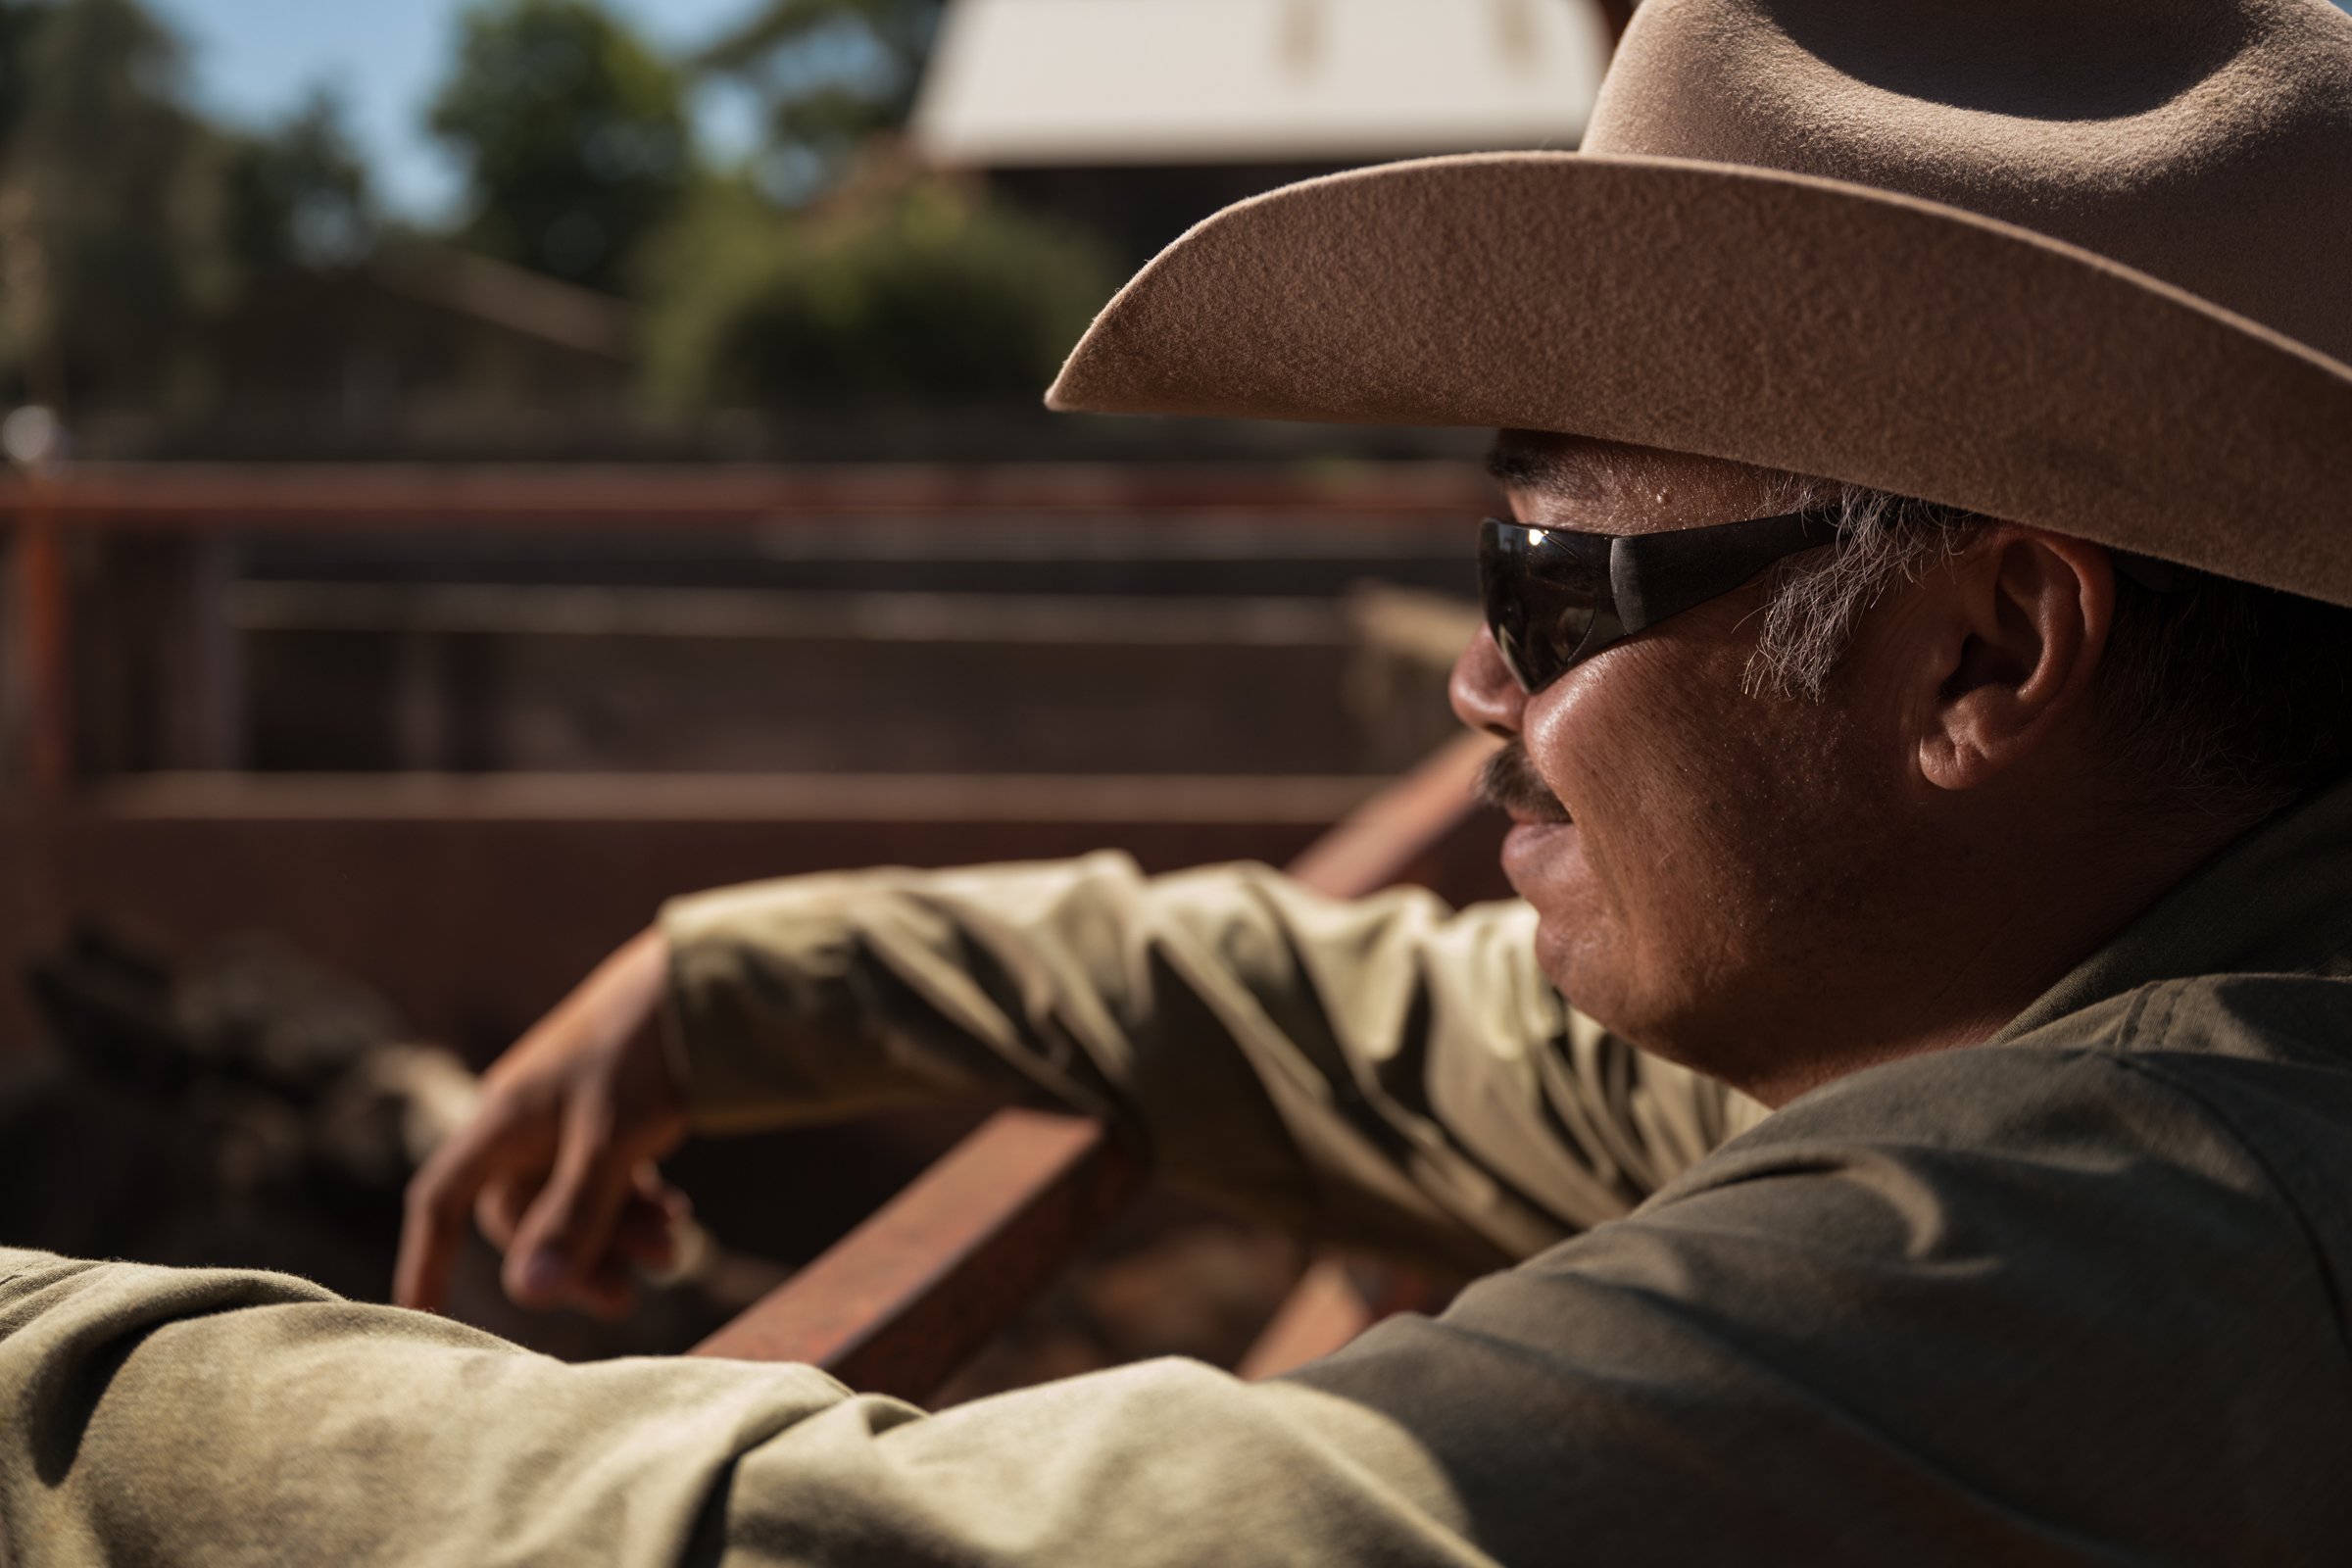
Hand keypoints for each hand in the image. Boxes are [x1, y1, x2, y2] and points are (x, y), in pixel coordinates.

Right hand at [395, 927, 690, 1317]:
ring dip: (614, 1235)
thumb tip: (527, 1295)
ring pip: (572, 1198)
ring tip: (673, 1252)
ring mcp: (568, 1112)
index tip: (423, 1321)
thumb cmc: (647, 1052)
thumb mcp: (612, 1142)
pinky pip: (606, 1174)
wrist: (704, 977)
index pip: (441, 1201)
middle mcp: (525, 1118)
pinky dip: (634, 1202)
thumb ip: (573, 1217)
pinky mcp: (611, 1107)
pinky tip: (676, 1214)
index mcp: (503, 1119)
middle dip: (571, 1260)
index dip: (426, 1261)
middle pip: (523, 1215)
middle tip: (625, 1300)